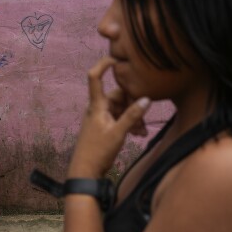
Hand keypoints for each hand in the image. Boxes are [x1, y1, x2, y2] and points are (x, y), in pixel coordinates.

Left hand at [67, 56, 150, 178]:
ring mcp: (101, 117)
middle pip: (118, 95)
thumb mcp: (118, 133)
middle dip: (133, 104)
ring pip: (121, 109)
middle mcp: (98, 108)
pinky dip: (129, 124)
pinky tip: (139, 134)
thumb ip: (132, 116)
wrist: (85, 172)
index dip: (103, 64)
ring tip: (142, 131)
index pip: (95, 77)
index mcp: (97, 105)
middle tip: (143, 120)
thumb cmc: (98, 152)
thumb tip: (146, 99)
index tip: (117, 58)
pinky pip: (119, 119)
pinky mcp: (104, 127)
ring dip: (133, 117)